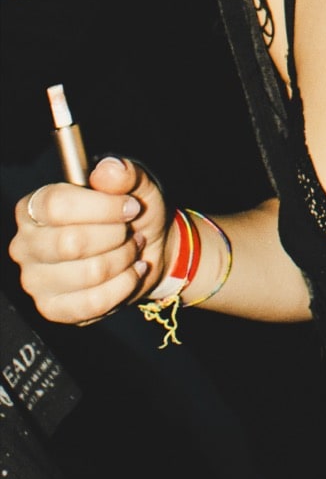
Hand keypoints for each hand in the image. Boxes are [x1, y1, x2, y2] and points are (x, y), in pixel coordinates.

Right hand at [9, 157, 171, 324]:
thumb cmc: (130, 215)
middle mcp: (26, 244)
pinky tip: (131, 272)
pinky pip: (94, 302)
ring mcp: (35, 280)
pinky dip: (124, 285)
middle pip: (72, 243)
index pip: (56, 205)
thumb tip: (108, 170)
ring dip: (124, 259)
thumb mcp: (135, 185)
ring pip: (89, 273)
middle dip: (116, 236)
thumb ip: (124, 174)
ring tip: (131, 250)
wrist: (147, 251)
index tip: (130, 206)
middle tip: (130, 231)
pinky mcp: (52, 308)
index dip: (101, 207)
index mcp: (34, 207)